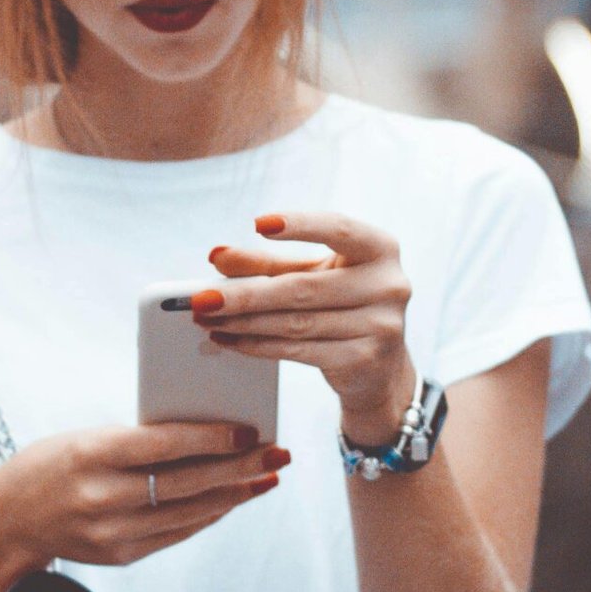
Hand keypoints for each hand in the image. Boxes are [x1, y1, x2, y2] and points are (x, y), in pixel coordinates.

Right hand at [0, 421, 286, 569]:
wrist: (7, 521)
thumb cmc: (53, 463)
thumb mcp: (87, 438)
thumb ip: (139, 439)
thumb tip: (209, 433)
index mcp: (91, 454)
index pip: (163, 445)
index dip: (211, 438)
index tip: (251, 428)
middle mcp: (103, 498)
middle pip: (187, 482)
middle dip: (240, 467)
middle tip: (278, 452)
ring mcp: (112, 533)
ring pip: (191, 512)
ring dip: (236, 494)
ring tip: (268, 475)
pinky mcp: (121, 556)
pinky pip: (178, 532)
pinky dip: (210, 513)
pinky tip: (234, 497)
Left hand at [196, 211, 415, 443]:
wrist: (379, 367)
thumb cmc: (341, 304)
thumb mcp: (311, 274)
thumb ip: (265, 263)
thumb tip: (216, 255)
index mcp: (380, 248)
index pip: (339, 229)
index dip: (300, 225)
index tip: (257, 224)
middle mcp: (389, 284)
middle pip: (303, 287)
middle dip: (245, 293)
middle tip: (201, 297)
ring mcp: (381, 325)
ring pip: (296, 322)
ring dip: (244, 322)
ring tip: (207, 318)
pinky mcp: (365, 359)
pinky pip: (299, 350)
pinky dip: (258, 345)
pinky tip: (231, 339)